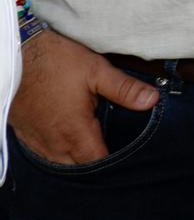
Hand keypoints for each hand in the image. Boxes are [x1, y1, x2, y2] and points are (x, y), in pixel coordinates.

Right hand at [10, 30, 158, 164]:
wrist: (16, 53)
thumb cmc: (56, 61)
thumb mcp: (97, 71)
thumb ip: (125, 89)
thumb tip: (153, 101)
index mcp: (74, 131)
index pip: (96, 162)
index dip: (113, 163)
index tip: (127, 157)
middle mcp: (52, 142)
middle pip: (77, 166)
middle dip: (94, 163)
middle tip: (111, 150)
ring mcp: (35, 139)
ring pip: (58, 162)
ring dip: (74, 159)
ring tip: (90, 147)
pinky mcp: (23, 132)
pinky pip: (41, 153)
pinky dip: (55, 152)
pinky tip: (65, 140)